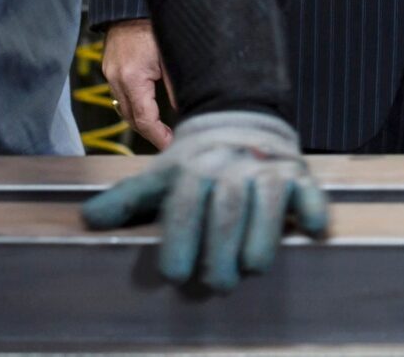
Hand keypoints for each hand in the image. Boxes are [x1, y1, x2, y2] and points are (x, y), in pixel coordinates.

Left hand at [79, 109, 327, 290]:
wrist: (241, 118)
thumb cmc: (196, 163)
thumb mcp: (161, 176)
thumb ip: (128, 200)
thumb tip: (89, 220)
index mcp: (196, 168)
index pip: (186, 207)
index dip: (179, 242)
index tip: (174, 275)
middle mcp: (233, 166)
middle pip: (228, 212)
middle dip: (221, 253)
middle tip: (216, 284)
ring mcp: (269, 170)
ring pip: (270, 203)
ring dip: (262, 239)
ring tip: (251, 268)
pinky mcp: (300, 175)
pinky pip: (311, 192)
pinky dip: (314, 210)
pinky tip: (311, 230)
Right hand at [99, 18, 173, 148]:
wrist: (130, 5)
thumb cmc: (153, 25)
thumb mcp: (170, 56)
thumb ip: (176, 86)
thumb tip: (187, 110)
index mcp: (132, 77)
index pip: (145, 119)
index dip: (158, 136)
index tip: (171, 144)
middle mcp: (116, 79)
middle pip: (131, 119)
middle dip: (150, 133)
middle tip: (169, 141)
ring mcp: (110, 74)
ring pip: (124, 109)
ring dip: (141, 120)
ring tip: (161, 129)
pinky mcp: (110, 68)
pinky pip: (121, 95)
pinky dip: (134, 105)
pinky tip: (149, 107)